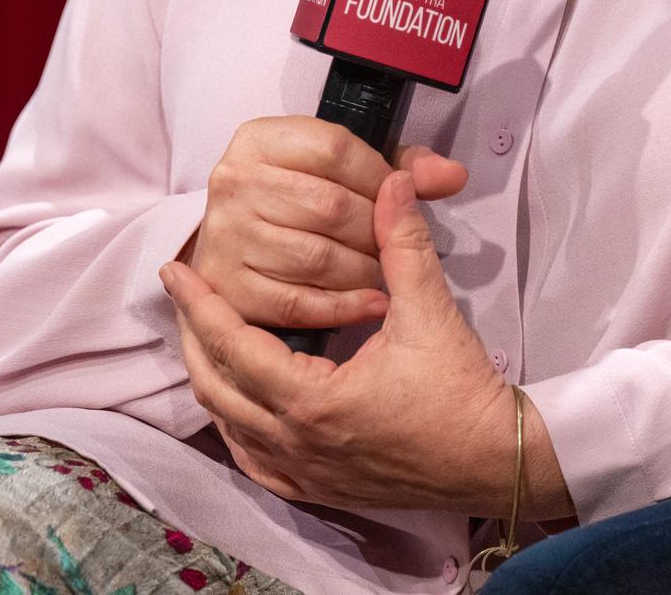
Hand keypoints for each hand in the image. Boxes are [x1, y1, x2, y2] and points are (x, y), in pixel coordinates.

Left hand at [162, 171, 527, 514]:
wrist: (495, 461)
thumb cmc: (462, 391)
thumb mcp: (430, 311)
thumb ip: (403, 243)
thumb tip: (393, 182)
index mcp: (312, 400)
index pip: (234, 344)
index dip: (199, 303)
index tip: (174, 269)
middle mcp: (296, 443)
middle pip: (216, 387)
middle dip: (194, 337)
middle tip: (184, 296)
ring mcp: (305, 473)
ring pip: (229, 427)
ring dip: (212, 379)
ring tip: (206, 336)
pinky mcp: (321, 489)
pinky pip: (256, 463)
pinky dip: (237, 428)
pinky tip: (238, 407)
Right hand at [184, 116, 467, 330]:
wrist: (240, 236)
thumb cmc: (301, 197)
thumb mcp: (346, 168)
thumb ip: (403, 167)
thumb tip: (453, 176)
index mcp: (259, 139)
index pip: (337, 150)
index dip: (380, 178)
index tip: (397, 198)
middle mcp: (232, 181)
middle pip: (330, 206)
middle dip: (375, 232)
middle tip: (390, 246)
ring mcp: (224, 235)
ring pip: (316, 258)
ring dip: (363, 272)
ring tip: (380, 274)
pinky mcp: (225, 286)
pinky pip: (295, 304)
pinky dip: (343, 309)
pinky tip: (370, 305)